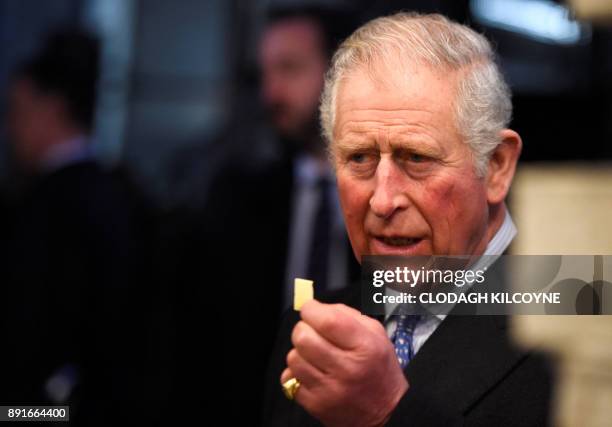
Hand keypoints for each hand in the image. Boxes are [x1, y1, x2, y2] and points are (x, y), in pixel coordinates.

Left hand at [281, 300, 407, 426]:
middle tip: (312, 331)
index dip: (311, 309)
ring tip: (314, 354)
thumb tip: (316, 307)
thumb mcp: (375, 334)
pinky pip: (289, 379)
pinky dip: (297, 372)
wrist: (386, 412)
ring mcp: (330, 389)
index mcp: (365, 346)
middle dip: (303, 328)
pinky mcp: (316, 405)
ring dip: (300, 351)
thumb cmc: (378, 367)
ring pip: (294, 357)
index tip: (311, 308)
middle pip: (304, 337)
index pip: (327, 320)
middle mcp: (347, 368)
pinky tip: (312, 372)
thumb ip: (346, 314)